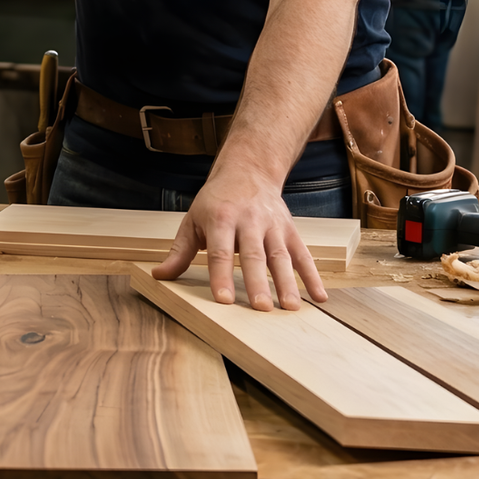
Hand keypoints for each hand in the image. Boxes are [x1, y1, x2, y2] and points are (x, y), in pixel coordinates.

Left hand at [152, 165, 328, 309]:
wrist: (248, 170)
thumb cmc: (216, 201)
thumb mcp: (192, 220)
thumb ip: (180, 251)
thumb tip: (160, 275)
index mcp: (221, 218)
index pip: (220, 251)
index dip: (221, 275)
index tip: (224, 300)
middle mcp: (249, 221)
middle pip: (254, 254)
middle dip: (258, 282)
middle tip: (261, 308)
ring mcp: (273, 225)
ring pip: (281, 255)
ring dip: (288, 282)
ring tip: (290, 308)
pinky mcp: (290, 230)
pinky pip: (303, 254)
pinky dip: (313, 275)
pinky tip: (319, 297)